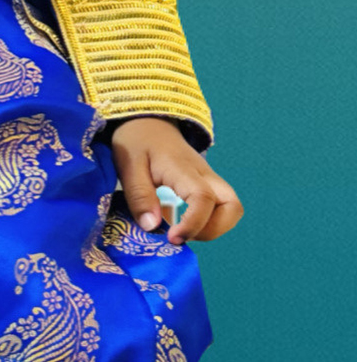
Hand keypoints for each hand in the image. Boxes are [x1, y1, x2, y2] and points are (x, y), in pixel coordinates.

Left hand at [109, 116, 242, 245]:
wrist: (148, 124)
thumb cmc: (137, 143)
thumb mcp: (129, 167)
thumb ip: (140, 197)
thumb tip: (152, 228)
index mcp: (183, 168)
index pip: (203, 198)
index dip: (193, 224)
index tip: (172, 238)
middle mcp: (204, 174)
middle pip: (233, 206)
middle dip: (214, 230)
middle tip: (182, 236)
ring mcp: (209, 180)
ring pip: (231, 208)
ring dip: (213, 228)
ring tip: (182, 232)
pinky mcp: (206, 186)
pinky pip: (218, 208)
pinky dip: (207, 223)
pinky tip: (180, 225)